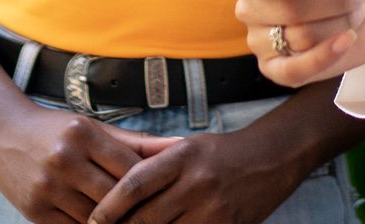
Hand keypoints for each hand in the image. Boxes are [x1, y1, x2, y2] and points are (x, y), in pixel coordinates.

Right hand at [0, 104, 180, 223]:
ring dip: (115, 223)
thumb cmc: (55, 129)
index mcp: (82, 133)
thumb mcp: (94, 127)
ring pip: (95, 218)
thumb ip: (138, 141)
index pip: (129, 168)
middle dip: (136, 208)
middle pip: (114, 196)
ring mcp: (47, 188)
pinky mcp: (34, 211)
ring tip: (133, 220)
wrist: (1, 130)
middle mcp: (64, 160)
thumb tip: (182, 146)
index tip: (167, 192)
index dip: (150, 184)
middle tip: (157, 215)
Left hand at [86, 126, 302, 223]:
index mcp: (181, 157)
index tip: (92, 221)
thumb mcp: (186, 147)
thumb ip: (154, 167)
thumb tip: (114, 192)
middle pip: (145, 218)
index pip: (134, 185)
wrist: (273, 158)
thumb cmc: (222, 153)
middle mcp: (196, 183)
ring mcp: (213, 210)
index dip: (108, 207)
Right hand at [230, 0, 364, 86]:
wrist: (360, 9)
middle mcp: (250, 8)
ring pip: (301, 36)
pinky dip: (326, 54)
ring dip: (339, 22)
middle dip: (330, 1)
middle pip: (286, 9)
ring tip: (358, 11)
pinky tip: (347, 39)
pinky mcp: (276, 69)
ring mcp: (259, 41)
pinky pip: (296, 69)